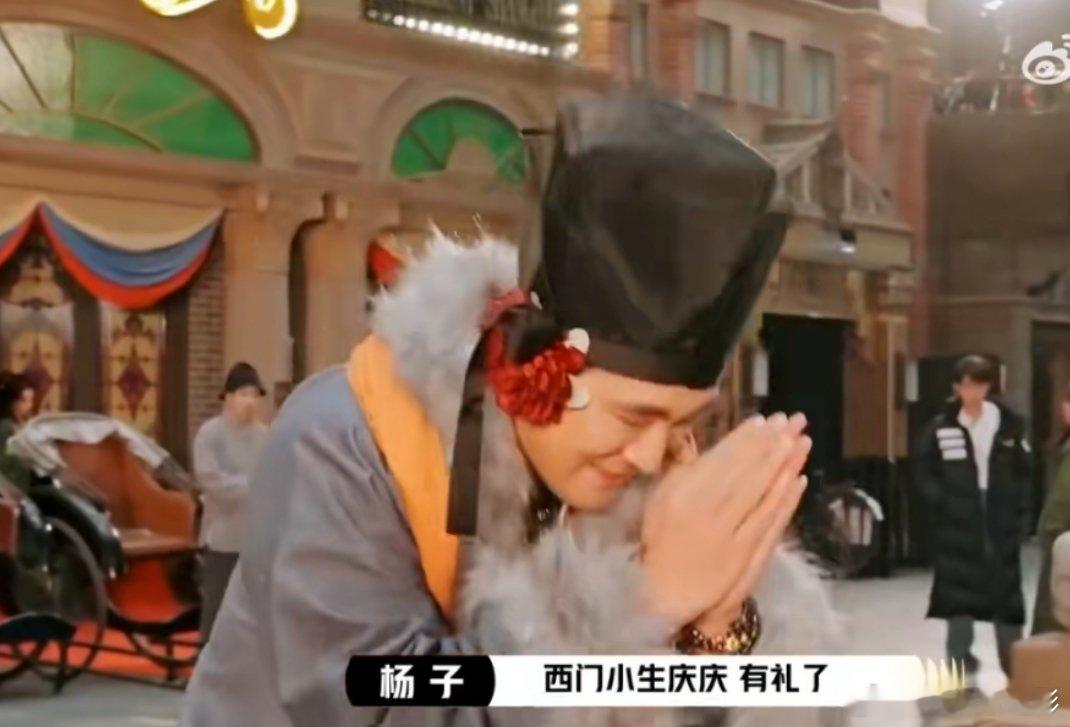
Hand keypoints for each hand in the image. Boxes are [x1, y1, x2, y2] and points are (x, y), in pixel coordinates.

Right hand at [640, 412, 810, 630]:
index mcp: (680, 490)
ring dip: (781, 463)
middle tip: (790, 420)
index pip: (719, 456)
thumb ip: (682, 474)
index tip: (763, 420)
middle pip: (743, 468)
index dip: (744, 437)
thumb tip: (711, 447)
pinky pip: (766, 520)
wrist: (662, 594)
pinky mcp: (740, 553)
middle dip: (769, 442)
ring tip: (799, 441)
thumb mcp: (660, 502)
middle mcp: (701, 506)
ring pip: (758, 490)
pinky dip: (784, 498)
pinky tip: (798, 479)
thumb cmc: (661, 543)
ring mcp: (723, 530)